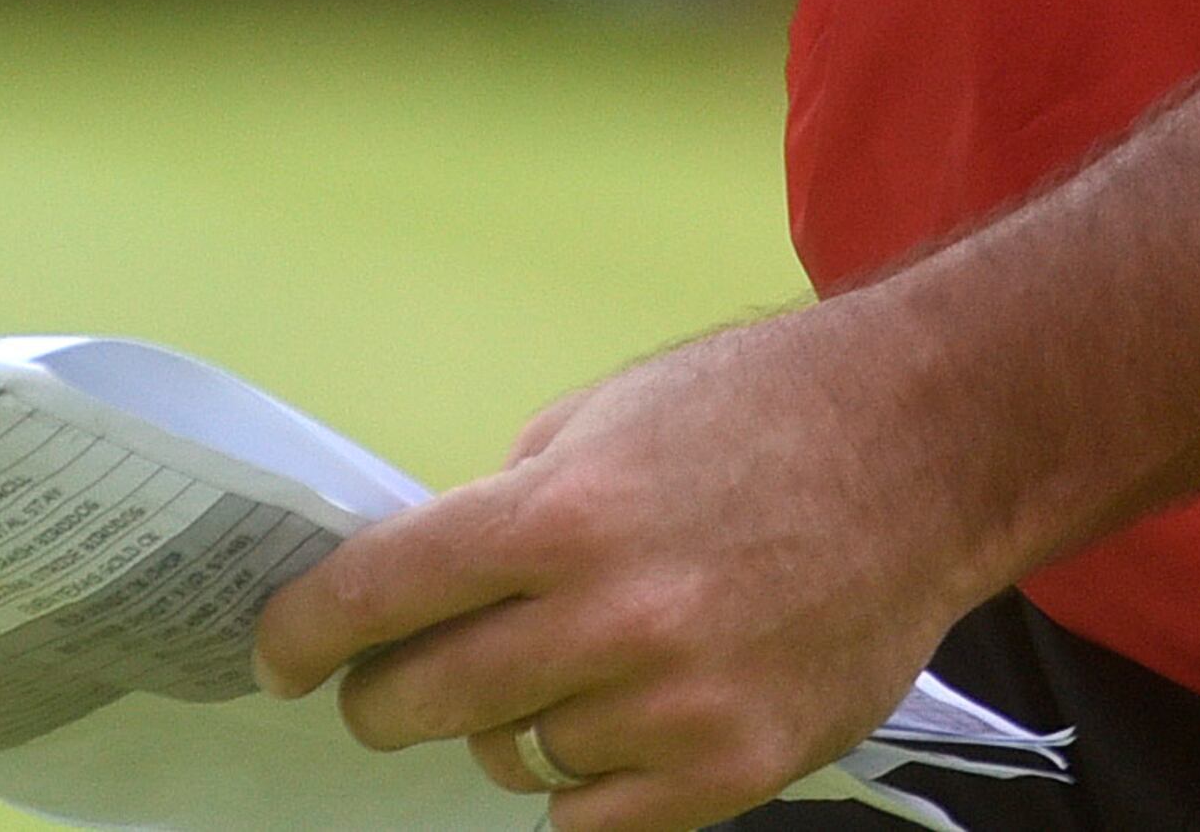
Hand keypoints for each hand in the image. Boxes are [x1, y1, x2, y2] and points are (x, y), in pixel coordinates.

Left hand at [255, 302, 999, 831]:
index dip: (305, 634)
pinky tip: (616, 720)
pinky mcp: (730, 774)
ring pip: (513, 762)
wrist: (923, 448)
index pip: (380, 596)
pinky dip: (586, 781)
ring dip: (512, 725)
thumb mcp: (610, 414)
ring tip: (568, 665)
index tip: (276, 656)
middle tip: (392, 682)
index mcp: (561, 513)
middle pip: (421, 701)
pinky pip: (594, 821)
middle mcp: (606, 619)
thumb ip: (513, 505)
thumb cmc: (763, 410)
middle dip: (383, 696)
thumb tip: (426, 587)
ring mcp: (671, 708)